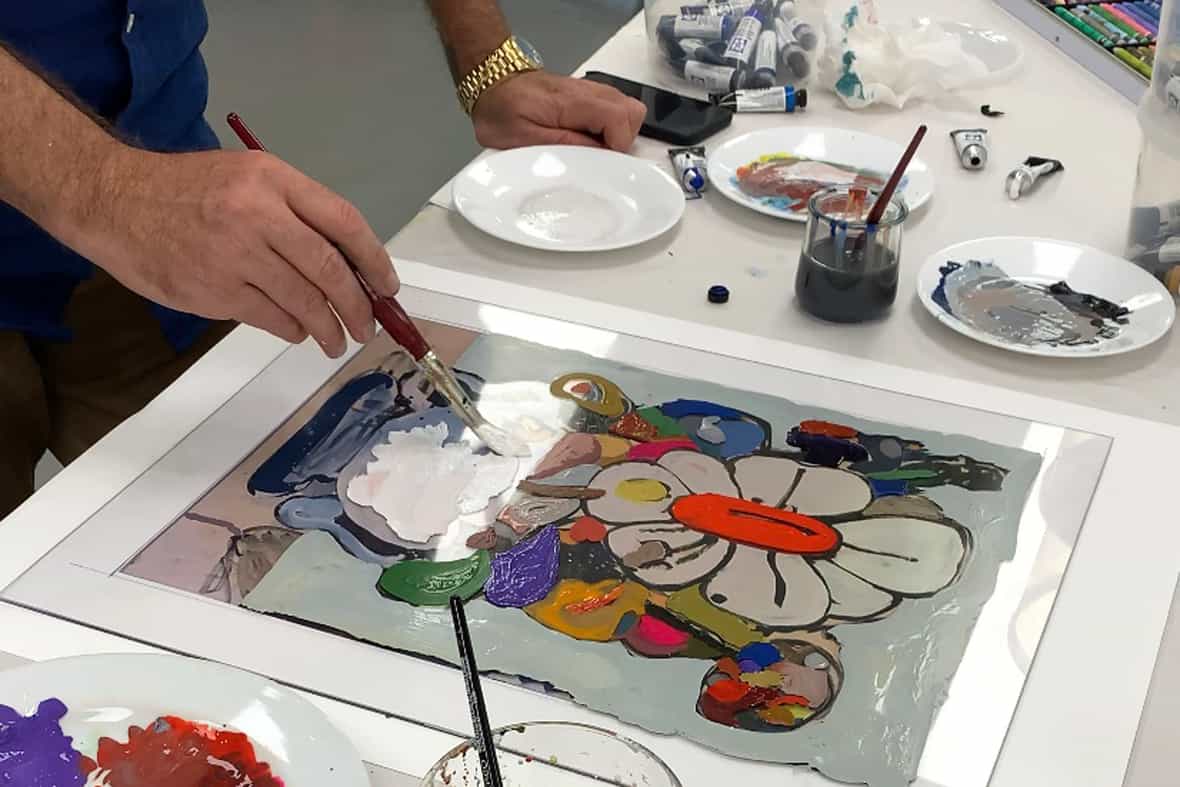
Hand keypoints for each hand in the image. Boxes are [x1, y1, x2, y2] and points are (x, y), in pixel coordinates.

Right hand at [80, 147, 397, 357]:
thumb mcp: (247, 179)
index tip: (387, 286)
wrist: (114, 200)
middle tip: (368, 326)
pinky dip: (292, 329)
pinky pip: (270, 318)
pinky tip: (298, 331)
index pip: (343, 221)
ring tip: (337, 340)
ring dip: (328, 327)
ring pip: (303, 300)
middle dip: (357, 304)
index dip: (374, 259)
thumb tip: (349, 264)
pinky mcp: (213, 290)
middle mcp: (257, 214)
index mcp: (273, 179)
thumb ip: (295, 212)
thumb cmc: (189, 190)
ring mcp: (234, 254)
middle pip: (328, 268)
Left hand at [471, 71, 645, 150]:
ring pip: (627, 111)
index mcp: (573, 101)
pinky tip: (586, 139)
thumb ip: (563, 146)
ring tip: (590, 149)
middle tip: (597, 157)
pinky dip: (608, 128)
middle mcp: (588, 91)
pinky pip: (613, 110)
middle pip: (632, 113)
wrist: (492, 82)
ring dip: (616, 135)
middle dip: (621, 141)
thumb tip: (596, 156)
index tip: (598, 162)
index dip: (616, 147)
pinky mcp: (587, 96)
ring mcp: (590, 91)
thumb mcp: (523, 138)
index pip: (620, 119)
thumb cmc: (501, 110)